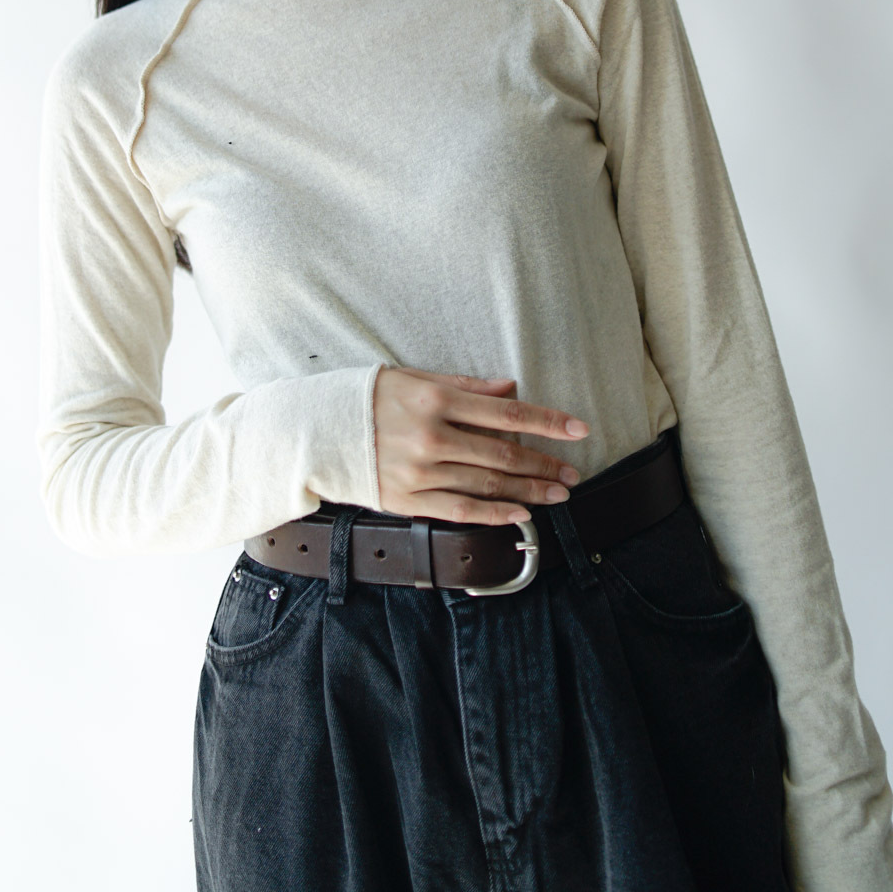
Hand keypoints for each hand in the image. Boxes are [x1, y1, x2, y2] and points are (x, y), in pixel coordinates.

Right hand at [372, 366, 590, 524]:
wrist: (314, 433)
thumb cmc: (365, 398)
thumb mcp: (413, 376)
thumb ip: (464, 384)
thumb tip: (510, 389)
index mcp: (436, 399)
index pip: (507, 414)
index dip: (548, 423)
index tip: (578, 430)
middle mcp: (431, 436)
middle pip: (504, 455)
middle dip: (545, 465)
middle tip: (572, 472)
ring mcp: (420, 471)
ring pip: (487, 486)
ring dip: (529, 492)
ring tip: (556, 494)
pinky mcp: (407, 499)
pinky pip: (461, 510)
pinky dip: (494, 514)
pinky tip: (520, 515)